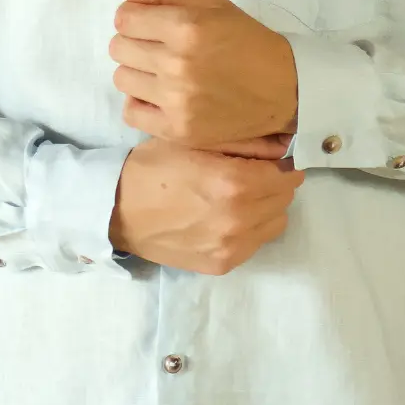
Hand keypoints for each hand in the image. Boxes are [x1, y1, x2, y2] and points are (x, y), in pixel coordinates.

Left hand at [108, 0, 297, 150]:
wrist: (283, 88)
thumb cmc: (244, 39)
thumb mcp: (210, 1)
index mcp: (186, 26)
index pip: (124, 18)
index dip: (134, 17)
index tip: (152, 24)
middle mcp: (178, 64)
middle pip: (118, 47)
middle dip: (135, 42)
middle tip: (161, 47)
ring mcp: (177, 101)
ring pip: (121, 78)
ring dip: (137, 71)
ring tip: (163, 71)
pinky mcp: (178, 129)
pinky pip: (130, 112)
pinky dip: (140, 102)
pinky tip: (161, 95)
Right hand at [109, 135, 306, 275]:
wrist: (117, 211)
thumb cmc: (155, 167)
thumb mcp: (195, 140)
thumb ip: (243, 142)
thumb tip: (282, 144)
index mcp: (234, 182)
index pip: (287, 173)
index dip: (283, 162)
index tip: (273, 157)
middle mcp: (239, 218)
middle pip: (285, 198)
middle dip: (277, 182)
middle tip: (257, 172)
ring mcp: (231, 246)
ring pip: (276, 222)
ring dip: (268, 206)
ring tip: (244, 196)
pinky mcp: (222, 264)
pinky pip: (256, 243)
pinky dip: (252, 228)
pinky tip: (229, 216)